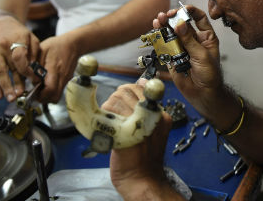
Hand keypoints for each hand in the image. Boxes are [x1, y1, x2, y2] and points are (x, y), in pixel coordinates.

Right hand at [0, 16, 39, 100]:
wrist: (1, 24)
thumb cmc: (19, 32)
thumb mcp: (31, 37)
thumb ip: (34, 52)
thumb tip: (35, 70)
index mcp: (16, 40)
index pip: (20, 58)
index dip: (27, 71)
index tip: (34, 80)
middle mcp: (3, 47)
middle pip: (7, 68)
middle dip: (13, 83)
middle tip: (19, 95)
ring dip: (3, 87)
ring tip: (10, 98)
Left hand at [36, 33, 79, 102]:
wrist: (73, 44)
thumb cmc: (57, 45)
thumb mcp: (42, 50)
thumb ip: (34, 63)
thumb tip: (27, 76)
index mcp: (55, 69)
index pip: (50, 89)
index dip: (40, 95)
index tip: (33, 93)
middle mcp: (62, 77)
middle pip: (54, 97)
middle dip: (43, 99)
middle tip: (35, 93)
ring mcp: (65, 80)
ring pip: (57, 96)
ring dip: (47, 96)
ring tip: (39, 89)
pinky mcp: (66, 80)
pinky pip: (58, 91)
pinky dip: (51, 92)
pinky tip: (45, 84)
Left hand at [101, 84, 176, 199]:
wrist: (142, 180)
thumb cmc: (143, 158)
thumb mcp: (149, 128)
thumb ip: (145, 107)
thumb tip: (142, 82)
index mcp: (160, 114)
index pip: (141, 88)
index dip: (127, 93)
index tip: (121, 104)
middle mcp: (153, 115)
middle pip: (127, 90)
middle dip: (116, 98)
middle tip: (113, 116)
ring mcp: (141, 122)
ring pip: (116, 98)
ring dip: (108, 108)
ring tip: (111, 124)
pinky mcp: (126, 130)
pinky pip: (109, 111)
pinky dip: (103, 117)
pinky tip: (106, 128)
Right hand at [153, 5, 223, 117]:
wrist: (203, 94)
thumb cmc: (210, 75)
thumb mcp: (202, 55)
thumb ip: (189, 40)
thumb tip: (180, 24)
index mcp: (206, 37)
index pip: (199, 17)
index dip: (190, 11)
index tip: (182, 9)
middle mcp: (193, 39)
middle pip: (182, 23)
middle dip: (174, 18)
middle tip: (167, 15)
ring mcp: (182, 47)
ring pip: (171, 32)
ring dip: (164, 25)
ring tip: (159, 20)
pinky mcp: (172, 56)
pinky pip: (164, 45)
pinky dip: (159, 37)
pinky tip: (156, 29)